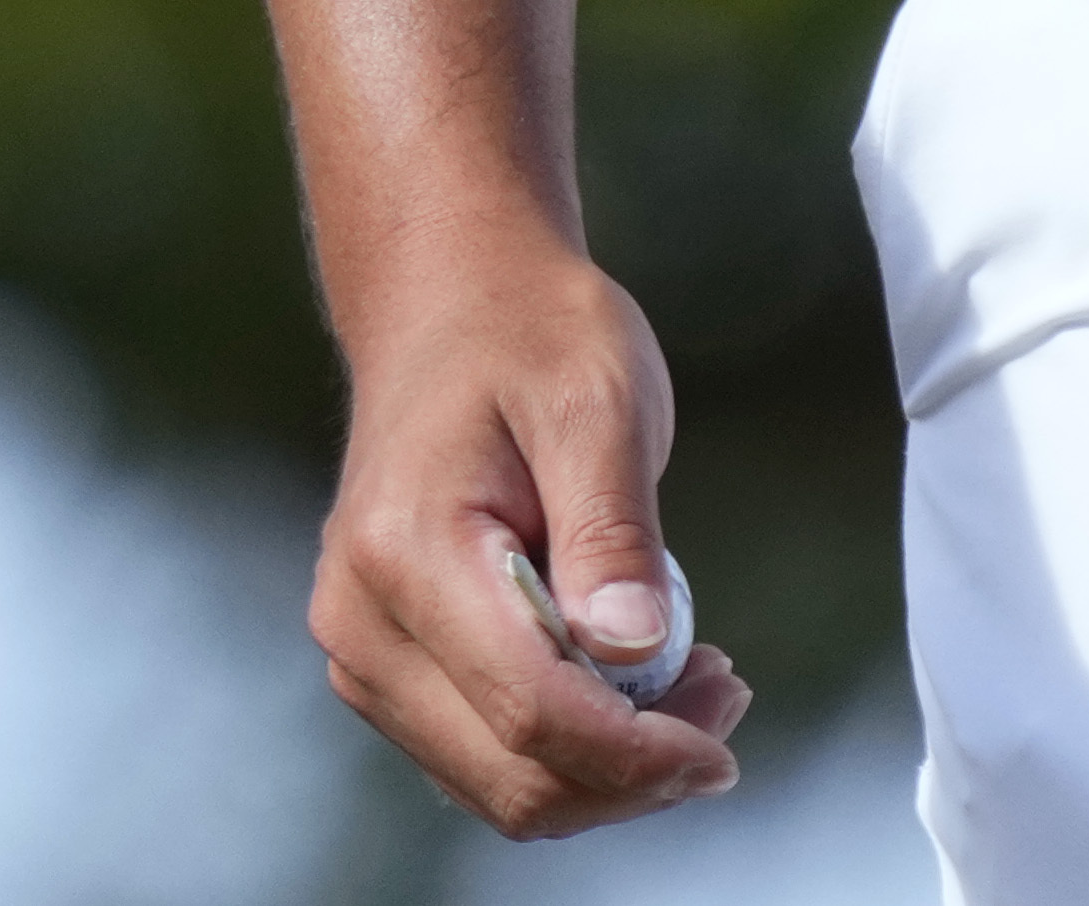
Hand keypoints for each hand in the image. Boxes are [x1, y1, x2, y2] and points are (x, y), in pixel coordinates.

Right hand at [305, 217, 756, 834]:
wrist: (450, 301)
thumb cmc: (529, 334)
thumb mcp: (598, 400)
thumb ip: (614, 531)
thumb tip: (637, 652)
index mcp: (405, 551)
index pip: (529, 708)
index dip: (637, 751)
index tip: (726, 734)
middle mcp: (361, 620)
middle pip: (511, 775)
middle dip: (632, 772)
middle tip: (727, 696)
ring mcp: (363, 651)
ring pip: (496, 786)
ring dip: (606, 771)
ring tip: (693, 684)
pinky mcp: (387, 665)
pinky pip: (482, 756)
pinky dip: (568, 751)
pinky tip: (634, 689)